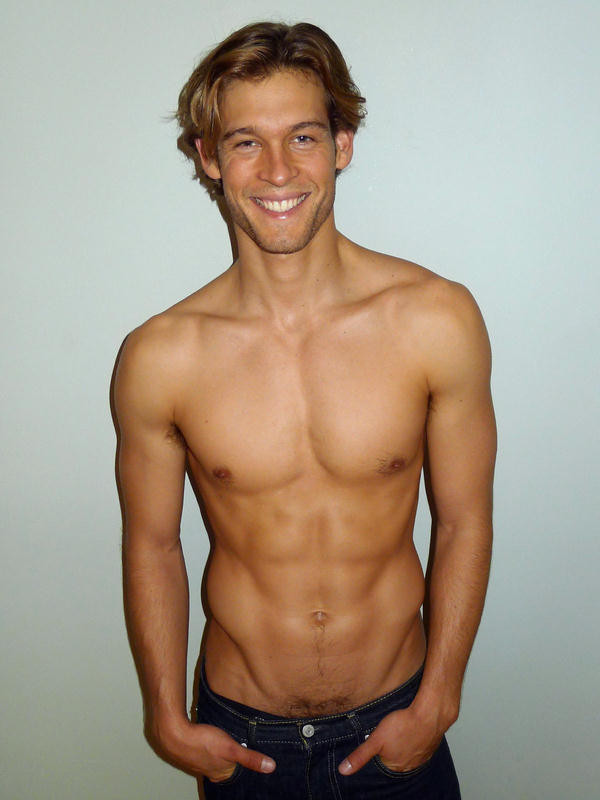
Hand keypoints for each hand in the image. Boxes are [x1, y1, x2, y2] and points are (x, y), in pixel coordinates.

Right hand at [149, 717, 275, 781]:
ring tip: (223, 742)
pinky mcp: (188, 751)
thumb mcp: (231, 749)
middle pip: (224, 766)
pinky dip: (206, 745)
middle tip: (237, 748)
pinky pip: (201, 750)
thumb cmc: (202, 742)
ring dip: (218, 751)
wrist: (173, 734)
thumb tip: (271, 767)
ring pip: (212, 758)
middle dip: (230, 759)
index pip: (236, 772)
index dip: (242, 765)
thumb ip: (250, 758)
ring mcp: (196, 762)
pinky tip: (206, 737)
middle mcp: (208, 772)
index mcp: (219, 774)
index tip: (248, 757)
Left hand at [338, 704, 442, 775]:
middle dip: (392, 745)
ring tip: (401, 729)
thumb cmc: (402, 726)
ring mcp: (422, 756)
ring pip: (408, 750)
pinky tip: (412, 728)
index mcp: (395, 766)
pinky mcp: (430, 746)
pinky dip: (415, 737)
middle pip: (395, 756)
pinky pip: (419, 744)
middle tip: (392, 730)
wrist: (429, 714)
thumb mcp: (376, 740)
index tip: (380, 737)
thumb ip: (360, 755)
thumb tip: (343, 770)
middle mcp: (410, 765)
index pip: (382, 760)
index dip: (379, 747)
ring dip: (404, 742)